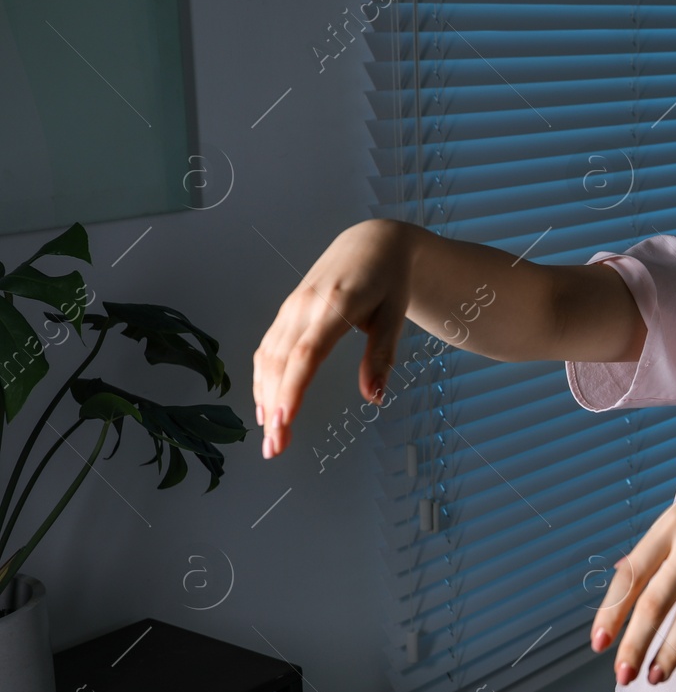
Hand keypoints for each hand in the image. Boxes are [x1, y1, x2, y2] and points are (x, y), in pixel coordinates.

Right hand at [253, 219, 414, 457]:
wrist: (373, 242)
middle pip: (281, 363)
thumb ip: (382, 356)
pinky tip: (266, 406)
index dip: (292, 390)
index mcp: (336, 306)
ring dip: (263, 398)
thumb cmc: (390, 280)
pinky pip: (268, 349)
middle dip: (274, 408)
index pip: (307, 354)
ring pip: (267, 358)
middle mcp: (305, 306)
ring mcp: (291, 307)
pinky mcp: (287, 312)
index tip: (283, 422)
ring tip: (269, 437)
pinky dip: (263, 379)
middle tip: (274, 449)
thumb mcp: (395, 316)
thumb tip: (374, 397)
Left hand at [590, 433, 675, 685]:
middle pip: (655, 602)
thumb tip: (627, 576)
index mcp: (672, 522)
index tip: (598, 645)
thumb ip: (663, 542)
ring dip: (669, 654)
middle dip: (634, 644)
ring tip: (655, 678)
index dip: (611, 613)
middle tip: (623, 676)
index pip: (630, 575)